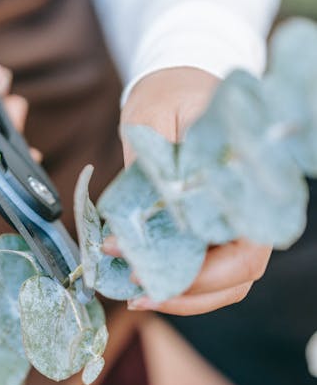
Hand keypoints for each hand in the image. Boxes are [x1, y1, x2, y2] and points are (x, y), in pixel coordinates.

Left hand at [104, 67, 271, 314]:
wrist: (179, 87)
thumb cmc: (172, 95)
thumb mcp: (153, 119)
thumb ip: (148, 167)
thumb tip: (130, 224)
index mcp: (251, 175)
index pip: (245, 242)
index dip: (201, 269)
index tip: (146, 268)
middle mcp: (254, 205)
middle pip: (241, 272)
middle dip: (188, 291)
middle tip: (136, 292)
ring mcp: (237, 222)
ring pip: (228, 282)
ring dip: (183, 297)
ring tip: (137, 298)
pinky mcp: (217, 231)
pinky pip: (210, 272)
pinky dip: (179, 286)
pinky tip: (144, 286)